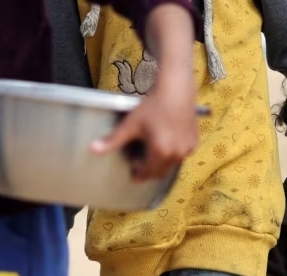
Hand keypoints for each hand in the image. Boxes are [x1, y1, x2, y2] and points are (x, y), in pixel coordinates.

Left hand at [89, 3, 197, 180]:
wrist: (176, 91)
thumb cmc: (152, 106)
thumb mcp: (131, 124)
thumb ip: (113, 140)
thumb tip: (92, 149)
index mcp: (160, 152)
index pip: (147, 172)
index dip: (138, 171)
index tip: (132, 165)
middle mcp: (176, 155)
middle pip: (160, 173)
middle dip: (149, 170)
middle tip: (139, 161)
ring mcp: (187, 149)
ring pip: (171, 165)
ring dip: (160, 163)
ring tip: (151, 150)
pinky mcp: (194, 143)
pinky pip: (181, 155)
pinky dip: (172, 154)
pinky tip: (165, 141)